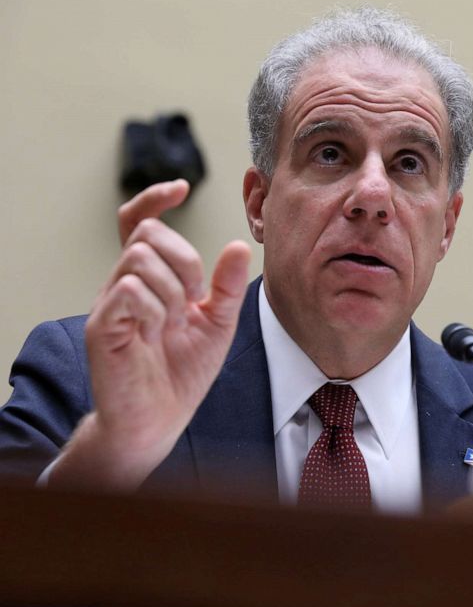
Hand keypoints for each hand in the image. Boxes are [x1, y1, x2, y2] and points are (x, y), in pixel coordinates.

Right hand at [51, 180, 251, 490]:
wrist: (161, 418)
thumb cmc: (184, 371)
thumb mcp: (218, 323)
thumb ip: (227, 286)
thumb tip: (239, 245)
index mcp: (151, 279)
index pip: (139, 222)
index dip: (154, 198)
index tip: (180, 188)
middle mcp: (124, 283)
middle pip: (148, 234)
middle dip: (184, 260)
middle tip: (193, 301)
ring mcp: (109, 303)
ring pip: (139, 258)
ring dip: (172, 289)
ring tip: (174, 324)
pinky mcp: (100, 326)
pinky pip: (128, 291)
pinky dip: (155, 308)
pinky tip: (157, 332)